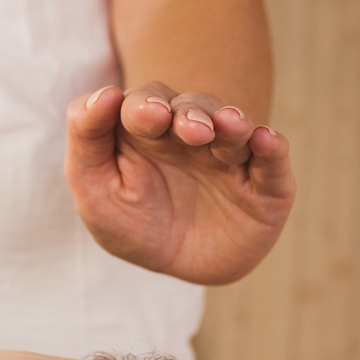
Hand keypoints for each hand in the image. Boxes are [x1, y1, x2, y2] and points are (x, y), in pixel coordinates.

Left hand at [63, 83, 294, 284]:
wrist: (178, 267)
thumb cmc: (131, 222)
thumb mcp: (93, 189)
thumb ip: (86, 139)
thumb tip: (106, 93)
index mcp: (146, 130)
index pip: (141, 102)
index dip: (140, 105)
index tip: (144, 115)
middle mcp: (190, 133)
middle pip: (189, 107)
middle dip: (187, 113)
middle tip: (185, 128)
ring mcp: (230, 155)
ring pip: (231, 126)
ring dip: (228, 122)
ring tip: (221, 126)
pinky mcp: (265, 183)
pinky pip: (272, 159)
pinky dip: (271, 147)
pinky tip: (263, 139)